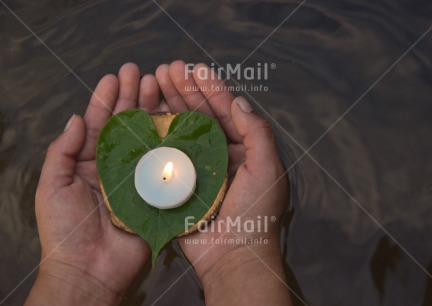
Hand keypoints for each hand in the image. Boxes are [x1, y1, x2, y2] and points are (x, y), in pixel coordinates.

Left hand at [26, 63, 157, 304]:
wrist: (90, 270)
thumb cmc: (65, 230)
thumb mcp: (53, 187)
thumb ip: (62, 152)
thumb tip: (76, 118)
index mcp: (90, 163)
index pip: (100, 124)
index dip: (107, 99)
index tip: (116, 76)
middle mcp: (116, 165)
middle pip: (127, 125)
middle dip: (133, 97)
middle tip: (142, 72)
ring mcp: (139, 178)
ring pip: (148, 138)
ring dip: (153, 112)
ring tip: (160, 86)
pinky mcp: (156, 192)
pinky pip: (165, 164)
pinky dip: (172, 143)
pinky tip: (178, 121)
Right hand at [156, 61, 291, 304]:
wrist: (233, 256)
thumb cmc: (256, 213)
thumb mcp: (267, 169)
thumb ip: (257, 133)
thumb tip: (239, 101)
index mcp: (244, 150)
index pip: (226, 112)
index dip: (211, 88)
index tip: (196, 68)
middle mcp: (220, 155)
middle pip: (200, 116)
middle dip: (185, 91)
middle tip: (167, 69)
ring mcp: (197, 168)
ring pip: (181, 130)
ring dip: (169, 105)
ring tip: (155, 82)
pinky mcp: (178, 183)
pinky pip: (166, 155)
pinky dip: (157, 135)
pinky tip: (146, 115)